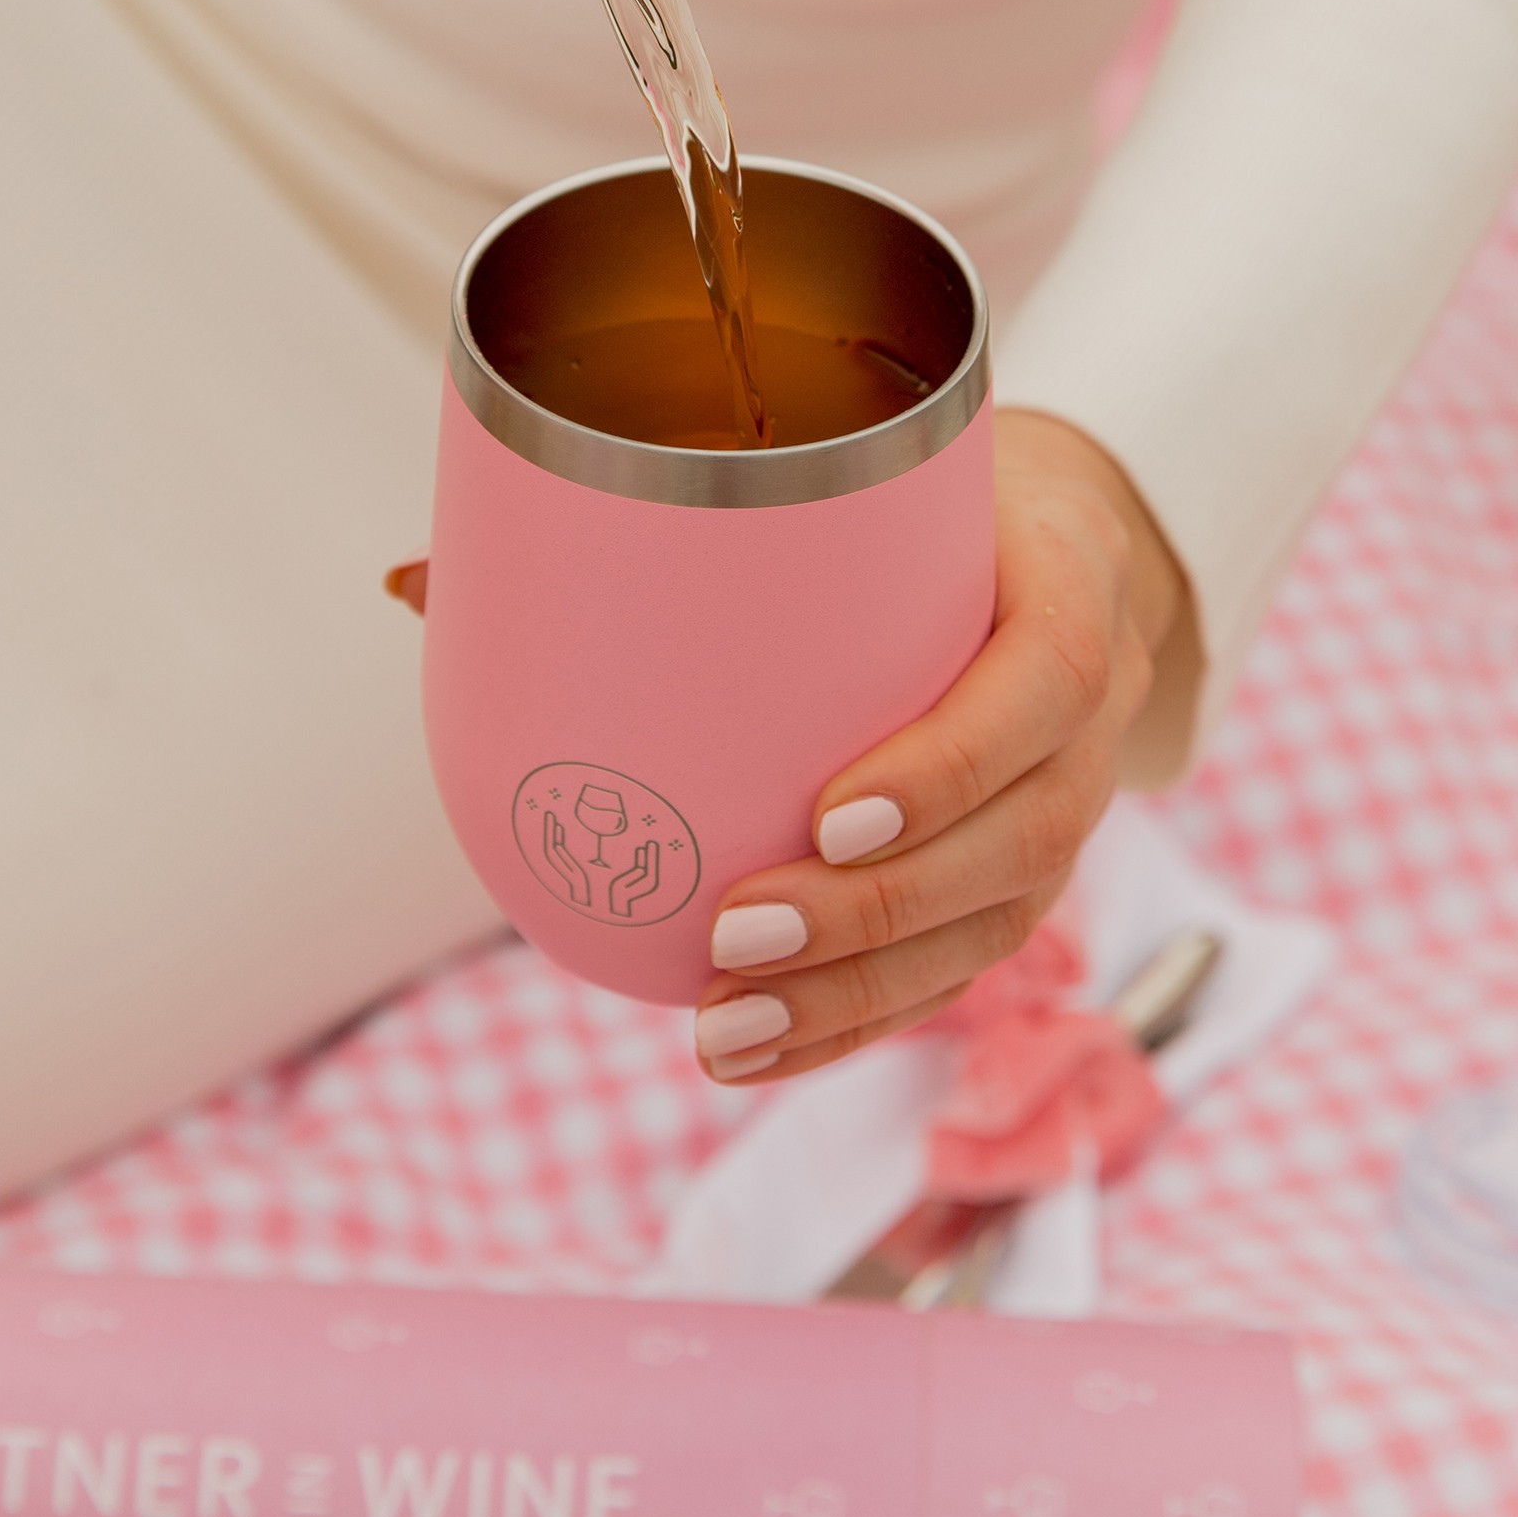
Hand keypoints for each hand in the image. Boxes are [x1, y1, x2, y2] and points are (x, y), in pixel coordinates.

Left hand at [691, 410, 1186, 1083]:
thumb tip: (424, 578)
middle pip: (1020, 836)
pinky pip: (962, 968)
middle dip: (876, 911)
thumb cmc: (920, 499)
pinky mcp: (1027, 877)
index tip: (831, 816)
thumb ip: (672, 516)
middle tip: (735, 938)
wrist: (1056, 545)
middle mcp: (1093, 711)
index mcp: (1070, 581)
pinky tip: (762, 1051)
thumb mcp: (851, 465)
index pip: (1046, 681)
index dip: (952, 764)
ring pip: (992, 926)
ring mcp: (1071, 807)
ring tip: (726, 1028)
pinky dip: (861, 1021)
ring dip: (856, 994)